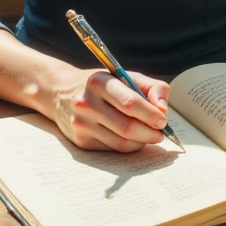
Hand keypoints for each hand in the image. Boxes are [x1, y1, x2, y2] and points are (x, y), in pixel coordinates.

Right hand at [40, 64, 171, 152]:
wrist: (61, 92)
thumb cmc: (103, 85)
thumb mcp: (126, 77)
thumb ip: (152, 87)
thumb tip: (163, 109)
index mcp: (99, 82)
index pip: (130, 103)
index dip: (150, 114)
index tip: (163, 120)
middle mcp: (86, 103)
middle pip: (127, 126)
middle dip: (150, 133)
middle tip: (161, 133)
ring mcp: (81, 124)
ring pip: (122, 142)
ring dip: (142, 141)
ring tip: (150, 135)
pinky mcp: (80, 140)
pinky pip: (113, 149)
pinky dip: (128, 146)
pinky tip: (132, 138)